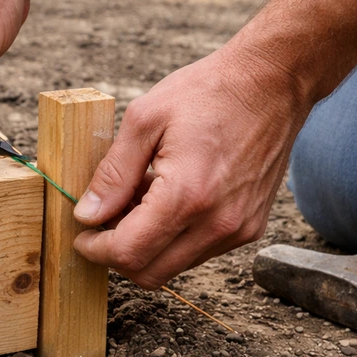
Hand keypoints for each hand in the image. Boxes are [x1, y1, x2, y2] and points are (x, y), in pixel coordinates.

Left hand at [72, 45, 313, 288]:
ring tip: (140, 199)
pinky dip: (174, 237)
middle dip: (117, 254)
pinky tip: (167, 200)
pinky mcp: (250, 228)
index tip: (83, 234)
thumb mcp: (144, 119)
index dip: (96, 250)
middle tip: (105, 220)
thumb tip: (87, 215)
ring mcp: (238, 230)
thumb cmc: (208, 92)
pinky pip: (200, 252)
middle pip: (150, 273)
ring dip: (147, 245)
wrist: (273, 82)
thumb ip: (112, 174)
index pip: (129, 252)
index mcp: (187, 195)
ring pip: (174, 266)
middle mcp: (217, 223)